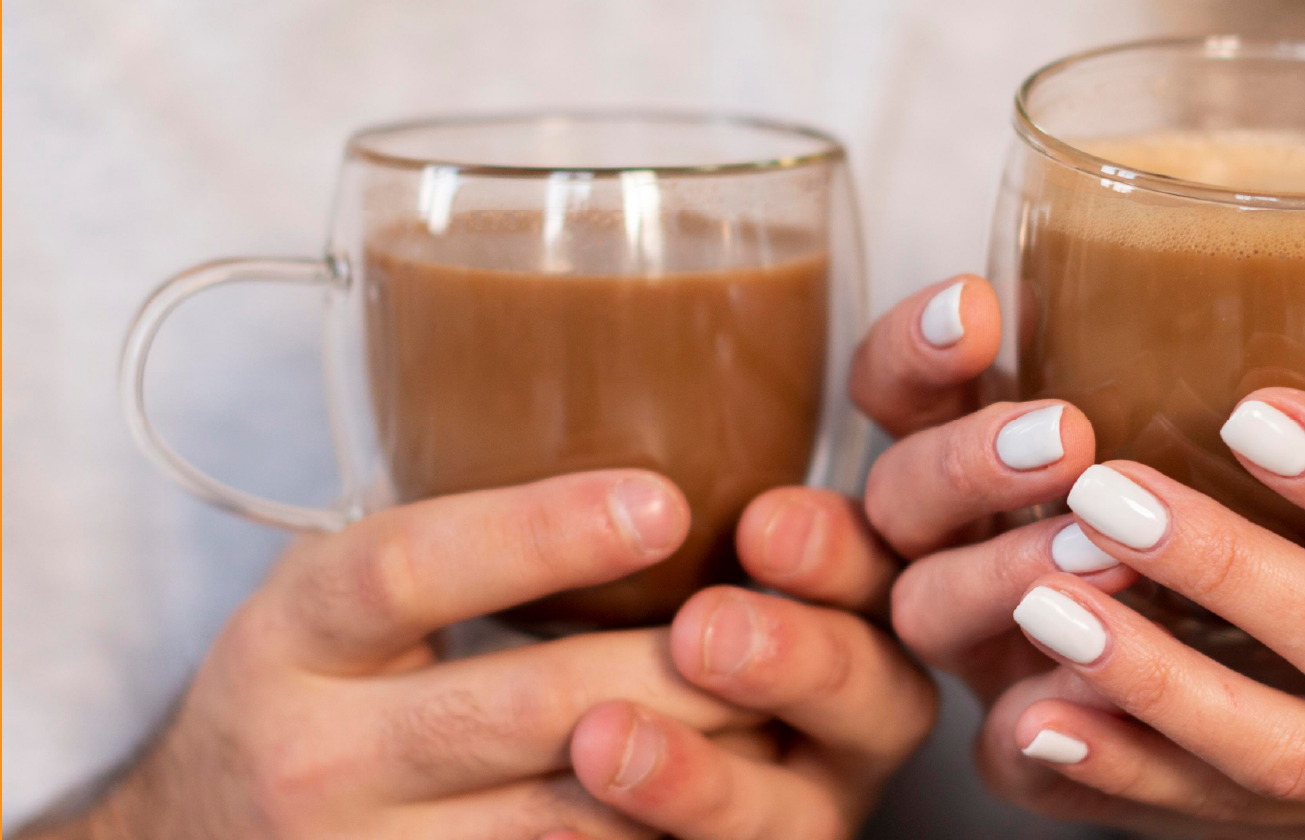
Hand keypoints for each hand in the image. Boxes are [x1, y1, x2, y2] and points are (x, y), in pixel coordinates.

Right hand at [27, 470, 933, 839]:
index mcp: (293, 635)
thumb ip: (452, 552)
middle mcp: (314, 756)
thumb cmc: (309, 692)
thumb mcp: (335, 602)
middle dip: (678, 668)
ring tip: (785, 707)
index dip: (540, 533)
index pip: (406, 568)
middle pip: (527, 705)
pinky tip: (721, 800)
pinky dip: (651, 838)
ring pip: (571, 818)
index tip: (664, 501)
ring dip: (697, 763)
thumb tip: (658, 484)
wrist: (198, 839)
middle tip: (780, 623)